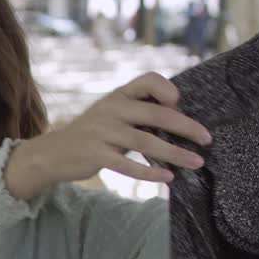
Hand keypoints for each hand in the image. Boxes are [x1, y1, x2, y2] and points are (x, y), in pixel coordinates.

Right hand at [4, 72, 211, 199]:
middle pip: (155, 114)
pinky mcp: (95, 154)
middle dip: (185, 126)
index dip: (166, 89)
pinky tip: (168, 177)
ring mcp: (101, 132)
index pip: (146, 80)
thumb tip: (180, 120)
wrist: (52, 153)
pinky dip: (150, 172)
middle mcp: (110, 110)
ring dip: (175, 153)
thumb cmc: (91, 134)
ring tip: (197, 162)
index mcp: (117, 96)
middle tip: (207, 139)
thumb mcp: (111, 115)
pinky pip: (127, 164)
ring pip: (146, 142)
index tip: (179, 102)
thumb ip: (138, 113)